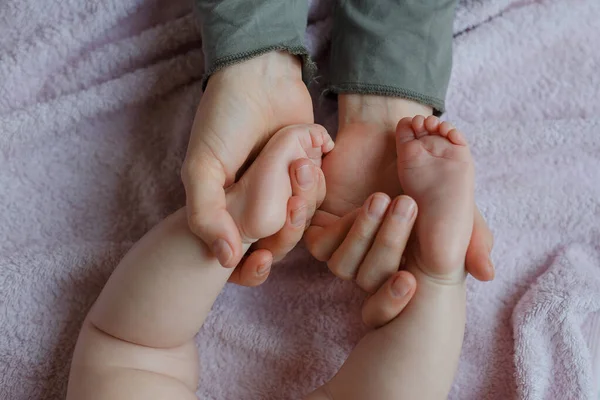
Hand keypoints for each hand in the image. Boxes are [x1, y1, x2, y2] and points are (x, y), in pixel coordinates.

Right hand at [181, 51, 313, 280]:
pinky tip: (313, 152)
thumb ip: (205, 215)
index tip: (263, 259)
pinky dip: (320, 177)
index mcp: (229, 207)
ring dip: (308, 196)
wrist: (257, 74)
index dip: (253, 269)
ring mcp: (284, 183)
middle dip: (290, 226)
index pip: (243, 256)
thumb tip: (225, 261)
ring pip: (305, 216)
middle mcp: (258, 201)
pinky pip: (323, 189)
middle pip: (281, 239)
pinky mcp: (309, 165)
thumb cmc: (223, 120)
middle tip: (290, 199)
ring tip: (300, 164)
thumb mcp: (201, 168)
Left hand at [307, 94, 494, 285]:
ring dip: (362, 235)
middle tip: (405, 206)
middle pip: (368, 280)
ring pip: (342, 265)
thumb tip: (486, 274)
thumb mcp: (457, 208)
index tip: (411, 281)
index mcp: (399, 271)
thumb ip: (473, 239)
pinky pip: (316, 242)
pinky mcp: (319, 228)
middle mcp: (368, 266)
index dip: (394, 301)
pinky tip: (354, 200)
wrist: (395, 140)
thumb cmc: (425, 179)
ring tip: (380, 198)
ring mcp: (342, 248)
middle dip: (388, 247)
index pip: (388, 307)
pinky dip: (334, 224)